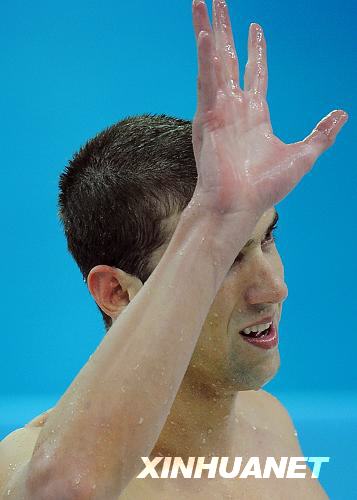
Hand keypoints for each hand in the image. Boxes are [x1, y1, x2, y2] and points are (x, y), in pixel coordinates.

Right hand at [191, 0, 347, 217]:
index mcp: (255, 114)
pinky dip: (205, 58)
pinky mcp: (207, 117)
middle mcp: (235, 107)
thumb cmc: (265, 187)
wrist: (239, 206)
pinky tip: (205, 35)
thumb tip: (342, 114)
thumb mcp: (303, 156)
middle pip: (230, 59)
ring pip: (214, 62)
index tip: (256, 27)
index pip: (255, 73)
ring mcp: (219, 110)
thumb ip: (321, 133)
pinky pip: (206, 81)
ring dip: (209, 32)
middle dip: (225, 30)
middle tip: (219, 2)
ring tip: (203, 3)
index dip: (255, 49)